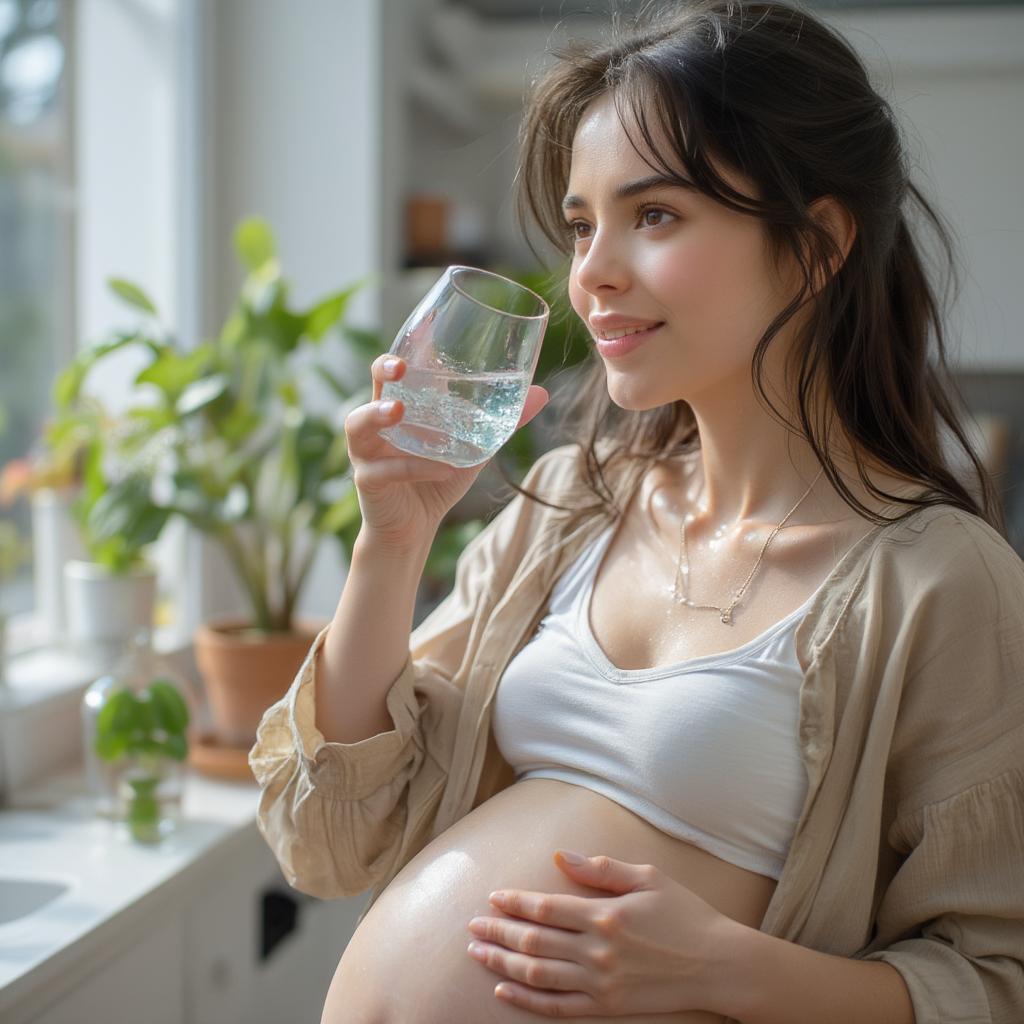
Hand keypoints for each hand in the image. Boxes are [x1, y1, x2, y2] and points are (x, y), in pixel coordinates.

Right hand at [346, 354, 547, 551]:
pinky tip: (440, 469)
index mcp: (403, 404)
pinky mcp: (368, 481)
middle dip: (384, 370)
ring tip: (398, 412)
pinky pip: (385, 470)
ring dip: (377, 415)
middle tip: (401, 367)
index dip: (411, 344)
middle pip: (374, 384)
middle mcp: (379, 421)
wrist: (415, 528)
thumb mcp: (474, 447)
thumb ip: (503, 421)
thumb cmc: (437, 479)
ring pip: (359, 423)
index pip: (403, 365)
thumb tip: (542, 393)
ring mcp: (368, 451)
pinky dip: (414, 468)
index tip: (427, 323)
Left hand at [465, 850, 736, 1016]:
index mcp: (606, 914)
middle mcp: (598, 950)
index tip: (493, 898)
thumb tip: (563, 857)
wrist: (718, 964)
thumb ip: (601, 868)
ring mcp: (601, 982)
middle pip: (534, 942)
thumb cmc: (685, 914)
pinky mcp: (607, 1007)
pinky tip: (504, 990)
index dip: (515, 903)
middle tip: (471, 926)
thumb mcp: (647, 877)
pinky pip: (557, 1007)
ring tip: (477, 954)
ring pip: (538, 975)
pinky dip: (526, 999)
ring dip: (503, 964)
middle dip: (498, 933)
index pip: (546, 908)